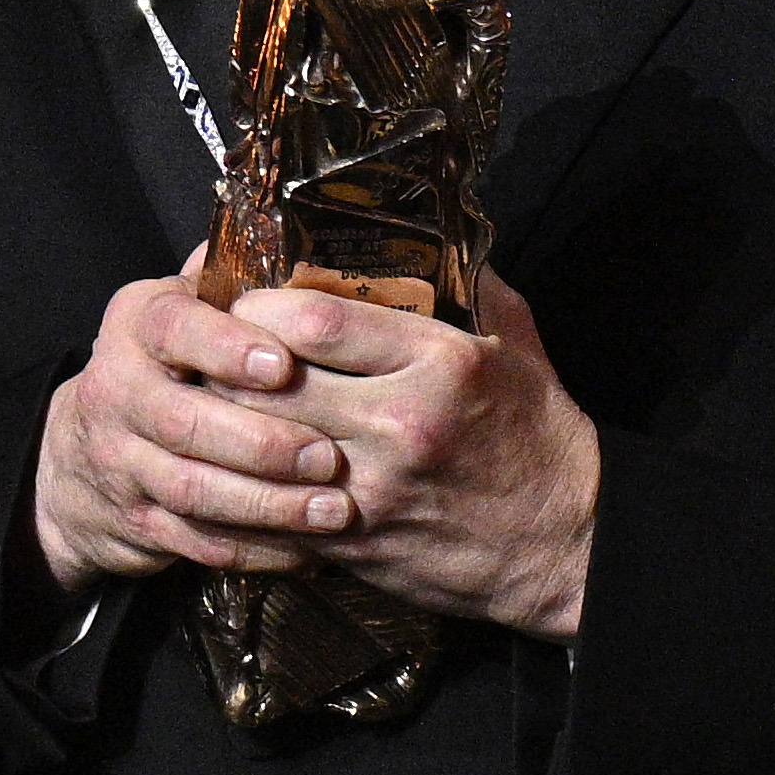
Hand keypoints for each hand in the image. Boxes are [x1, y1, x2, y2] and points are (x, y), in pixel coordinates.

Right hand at [32, 270, 349, 590]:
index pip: (176, 329)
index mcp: (137, 325)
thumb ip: (230, 279)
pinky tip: (306, 549)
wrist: (82, 457)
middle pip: (186, 422)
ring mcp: (122, 461)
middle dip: (262, 443)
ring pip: (195, 489)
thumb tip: (298, 237)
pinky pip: (198, 541)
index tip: (282, 365)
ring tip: (333, 509)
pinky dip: (255, 549)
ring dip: (268, 504)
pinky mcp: (138, 520)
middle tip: (328, 455)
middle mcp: (117, 389)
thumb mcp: (181, 310)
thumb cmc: (164, 368)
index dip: (227, 348)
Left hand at [227, 268, 598, 639]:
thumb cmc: (539, 435)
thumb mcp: (516, 340)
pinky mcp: (356, 540)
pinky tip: (235, 462)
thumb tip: (418, 232)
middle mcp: (401, 424)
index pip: (316, 321)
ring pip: (260, 448)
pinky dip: (245, 482)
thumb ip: (464, 283)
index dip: (262, 305)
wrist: (566, 543)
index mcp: (441, 363)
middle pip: (269, 384)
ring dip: (226, 422)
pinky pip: (274, 506)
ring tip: (212, 399)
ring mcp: (373, 488)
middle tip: (209, 348)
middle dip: (225, 363)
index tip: (248, 299)